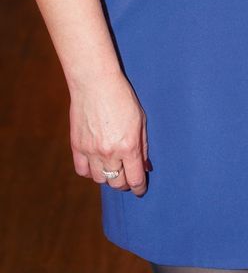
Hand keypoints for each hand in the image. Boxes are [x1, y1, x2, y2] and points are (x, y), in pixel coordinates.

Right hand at [69, 74, 148, 195]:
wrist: (95, 83)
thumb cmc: (122, 98)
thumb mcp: (140, 120)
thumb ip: (143, 146)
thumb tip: (145, 167)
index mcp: (129, 146)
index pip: (135, 179)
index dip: (140, 188)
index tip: (141, 189)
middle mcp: (109, 152)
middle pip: (117, 183)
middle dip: (125, 182)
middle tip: (127, 175)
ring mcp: (91, 151)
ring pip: (100, 179)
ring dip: (108, 176)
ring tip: (112, 167)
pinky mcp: (77, 146)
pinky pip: (82, 171)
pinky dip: (90, 171)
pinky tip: (96, 163)